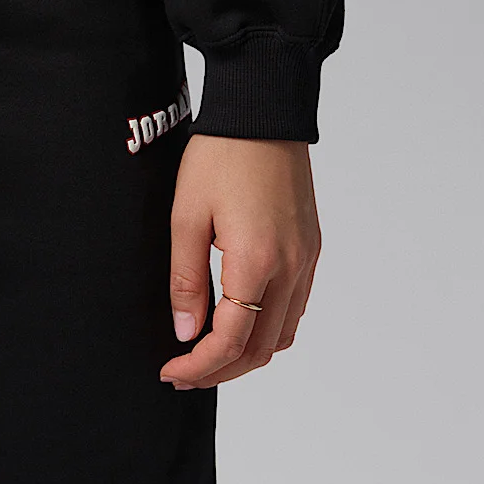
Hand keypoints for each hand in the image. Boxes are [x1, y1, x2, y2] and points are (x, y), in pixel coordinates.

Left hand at [160, 133, 319, 389]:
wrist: (263, 112)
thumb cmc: (220, 155)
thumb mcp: (186, 214)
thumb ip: (186, 279)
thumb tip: (185, 332)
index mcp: (257, 262)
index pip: (231, 341)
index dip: (199, 366)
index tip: (171, 371)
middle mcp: (291, 269)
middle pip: (260, 350)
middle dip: (221, 370)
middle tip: (184, 372)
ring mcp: (307, 261)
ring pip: (282, 335)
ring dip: (247, 353)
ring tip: (208, 352)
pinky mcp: (312, 249)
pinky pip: (295, 308)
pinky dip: (268, 329)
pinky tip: (240, 320)